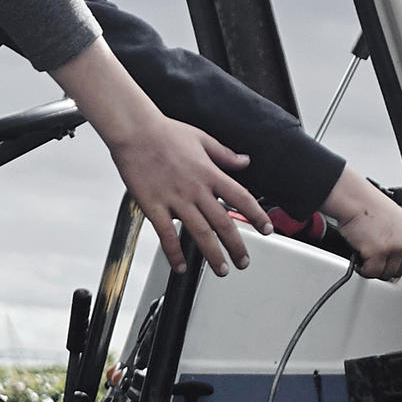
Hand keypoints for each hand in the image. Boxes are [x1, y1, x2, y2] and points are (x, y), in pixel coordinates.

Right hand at [98, 107, 267, 272]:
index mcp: (209, 173)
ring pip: (200, 233)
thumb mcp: (202, 139)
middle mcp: (196, 189)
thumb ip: (225, 154)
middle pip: (224, 223)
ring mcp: (175, 200)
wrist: (135, 131)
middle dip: (237, 246)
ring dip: (213, 255)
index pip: (241, 198)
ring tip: (221, 270)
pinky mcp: (153, 206)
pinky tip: (180, 266)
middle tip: (243, 262)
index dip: (257, 216)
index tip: (266, 229)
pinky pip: (167, 235)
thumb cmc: (164, 132)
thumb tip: (245, 161)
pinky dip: (175, 253)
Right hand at [314, 170, 401, 281]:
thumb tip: (401, 264)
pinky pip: (371, 273)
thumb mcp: (399, 226)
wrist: (356, 199)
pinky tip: (360, 254)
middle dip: (385, 267)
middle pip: (400, 272)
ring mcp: (396, 249)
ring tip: (367, 250)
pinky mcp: (378, 253)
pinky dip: (362, 268)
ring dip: (373, 267)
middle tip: (374, 254)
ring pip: (385, 274)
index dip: (397, 264)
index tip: (387, 260)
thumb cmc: (372, 209)